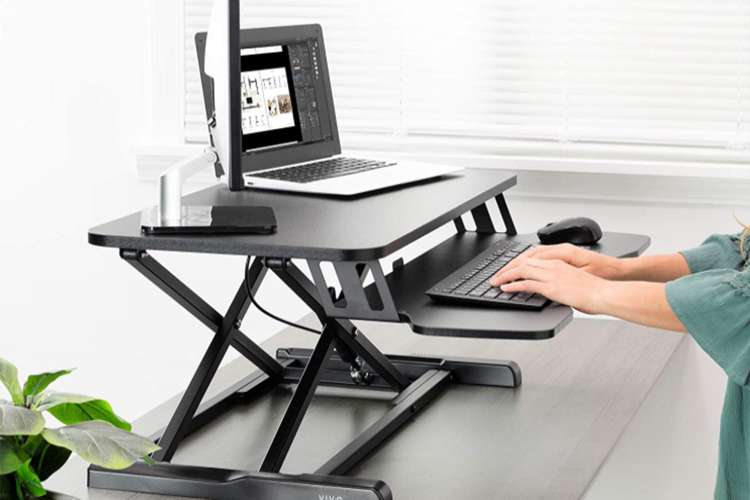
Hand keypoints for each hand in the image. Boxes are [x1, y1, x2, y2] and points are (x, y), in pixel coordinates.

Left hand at [493, 243, 621, 282]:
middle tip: (496, 274)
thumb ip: (563, 282)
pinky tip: (505, 288)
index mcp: (560, 262)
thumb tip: (557, 290)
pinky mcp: (551, 287)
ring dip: (505, 276)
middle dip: (507, 268)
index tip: (508, 268)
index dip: (518, 262)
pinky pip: (526, 283)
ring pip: (521, 270)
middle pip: (523, 262)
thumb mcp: (576, 282)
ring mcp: (552, 275)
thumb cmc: (596, 289)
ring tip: (495, 281)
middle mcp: (554, 265)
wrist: (606, 293)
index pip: (533, 258)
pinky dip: (513, 285)